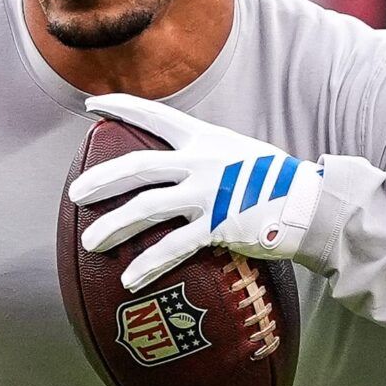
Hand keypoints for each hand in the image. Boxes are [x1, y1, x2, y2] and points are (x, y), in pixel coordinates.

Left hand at [67, 94, 324, 291]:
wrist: (310, 205)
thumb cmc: (273, 182)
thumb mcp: (237, 154)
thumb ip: (205, 157)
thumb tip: (176, 166)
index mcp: (204, 139)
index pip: (156, 115)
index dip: (121, 107)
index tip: (91, 105)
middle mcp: (202, 161)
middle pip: (138, 166)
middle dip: (102, 180)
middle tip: (75, 195)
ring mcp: (209, 193)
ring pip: (147, 207)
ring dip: (114, 226)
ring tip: (90, 243)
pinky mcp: (219, 225)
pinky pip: (174, 247)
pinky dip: (148, 264)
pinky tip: (129, 280)